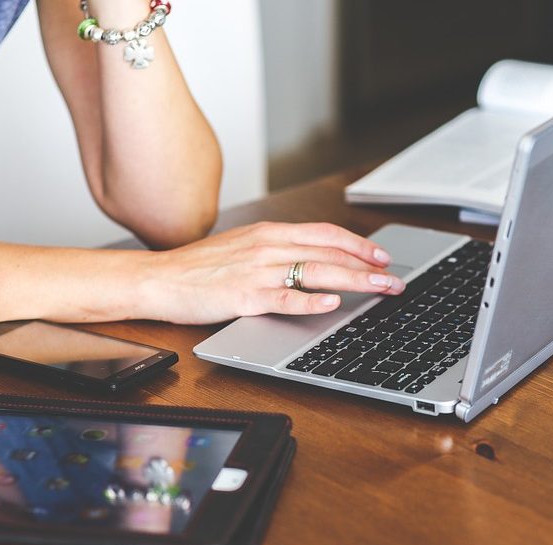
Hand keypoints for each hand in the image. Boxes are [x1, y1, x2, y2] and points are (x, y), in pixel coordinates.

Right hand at [137, 222, 404, 323]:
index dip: (358, 245)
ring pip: (316, 272)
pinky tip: (332, 304)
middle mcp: (268, 246)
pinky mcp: (244, 296)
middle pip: (330, 253)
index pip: (326, 234)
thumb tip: (314, 260)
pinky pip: (284, 297)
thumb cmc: (200, 268)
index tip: (382, 257)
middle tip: (394, 280)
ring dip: (354, 281)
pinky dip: (310, 300)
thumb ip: (278, 251)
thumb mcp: (244, 247)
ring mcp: (257, 271)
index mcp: (270, 233)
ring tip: (380, 290)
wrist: (158, 278)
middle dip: (368, 267)